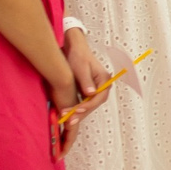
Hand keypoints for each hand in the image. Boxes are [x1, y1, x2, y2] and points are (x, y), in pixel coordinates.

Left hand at [51, 31, 111, 157]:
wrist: (73, 49)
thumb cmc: (78, 56)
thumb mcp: (81, 68)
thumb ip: (86, 82)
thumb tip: (91, 94)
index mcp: (104, 80)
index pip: (99, 98)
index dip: (88, 106)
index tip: (77, 110)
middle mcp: (102, 86)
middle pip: (93, 104)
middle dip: (81, 113)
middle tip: (69, 121)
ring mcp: (95, 90)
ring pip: (88, 106)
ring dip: (78, 113)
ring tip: (66, 119)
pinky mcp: (87, 92)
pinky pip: (83, 103)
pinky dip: (75, 109)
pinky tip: (66, 113)